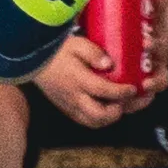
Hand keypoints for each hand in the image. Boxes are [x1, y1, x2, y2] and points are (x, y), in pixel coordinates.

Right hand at [29, 32, 144, 127]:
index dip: (121, 92)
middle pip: (99, 115)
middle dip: (118, 111)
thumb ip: (93, 52)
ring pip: (93, 122)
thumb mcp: (77, 44)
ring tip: (121, 106)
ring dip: (110, 118)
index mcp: (77, 80)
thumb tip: (109, 63)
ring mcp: (69, 106)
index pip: (103, 91)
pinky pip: (85, 121)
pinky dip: (100, 119)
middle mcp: (73, 97)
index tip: (134, 88)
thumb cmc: (58, 50)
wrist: (34, 61)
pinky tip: (109, 109)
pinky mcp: (66, 110)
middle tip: (129, 100)